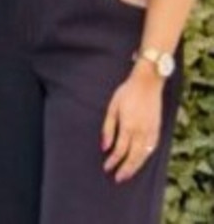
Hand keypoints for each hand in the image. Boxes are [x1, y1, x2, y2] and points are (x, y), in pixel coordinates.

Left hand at [101, 66, 163, 182]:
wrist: (147, 83)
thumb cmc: (126, 93)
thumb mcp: (112, 107)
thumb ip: (108, 128)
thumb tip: (104, 147)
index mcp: (128, 126)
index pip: (120, 150)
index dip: (113, 161)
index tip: (107, 168)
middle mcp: (141, 131)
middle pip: (133, 156)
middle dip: (125, 169)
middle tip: (118, 178)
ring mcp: (151, 131)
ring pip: (144, 155)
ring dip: (136, 166)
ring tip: (128, 174)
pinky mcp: (158, 129)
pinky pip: (153, 148)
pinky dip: (146, 157)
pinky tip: (141, 161)